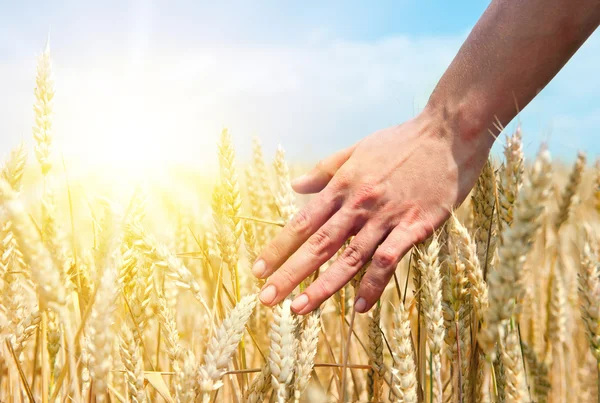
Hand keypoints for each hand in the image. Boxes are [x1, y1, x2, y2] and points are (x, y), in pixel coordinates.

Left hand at [252, 107, 492, 313]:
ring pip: (349, 258)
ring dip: (323, 286)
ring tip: (300, 308)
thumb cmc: (402, 141)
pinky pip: (389, 260)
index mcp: (342, 186)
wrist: (448, 133)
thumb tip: (295, 185)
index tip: (258, 269)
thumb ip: (325, 169)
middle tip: (268, 298)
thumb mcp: (357, 149)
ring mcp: (386, 216)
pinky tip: (359, 307)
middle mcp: (358, 204)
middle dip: (290, 273)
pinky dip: (373, 285)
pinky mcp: (415, 226)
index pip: (303, 222)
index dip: (279, 247)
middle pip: (319, 244)